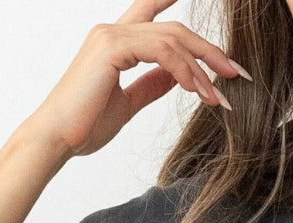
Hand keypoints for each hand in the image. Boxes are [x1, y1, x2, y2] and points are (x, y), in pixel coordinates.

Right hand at [21, 0, 251, 160]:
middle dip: (209, 51)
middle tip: (236, 74)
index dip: (179, 9)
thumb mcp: (128, 103)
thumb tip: (178, 77)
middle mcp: (113, 31)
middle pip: (174, 29)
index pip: (152, 13)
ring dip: (202, 68)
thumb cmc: (85, 125)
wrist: (57, 139)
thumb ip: (152, 85)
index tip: (210, 29)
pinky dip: (185, 70)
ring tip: (218, 95)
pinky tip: (198, 90)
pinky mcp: (111, 48)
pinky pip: (161, 51)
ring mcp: (111, 35)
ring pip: (172, 38)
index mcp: (116, 41)